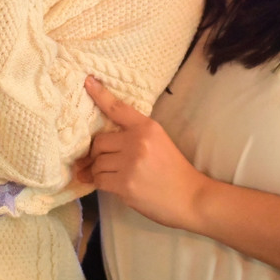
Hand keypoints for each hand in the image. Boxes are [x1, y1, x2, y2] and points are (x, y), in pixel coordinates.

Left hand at [81, 76, 205, 229]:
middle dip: (97, 154)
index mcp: (147, 127)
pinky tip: (111, 185)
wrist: (191, 198)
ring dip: (98, 171)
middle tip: (100, 162)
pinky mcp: (125, 185)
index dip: (100, 95)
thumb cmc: (174, 170)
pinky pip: (99, 180)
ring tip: (110, 176)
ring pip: (97, 163)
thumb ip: (134, 135)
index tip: (87, 81)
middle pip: (99, 142)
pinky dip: (100, 183)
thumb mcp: (159, 142)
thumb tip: (100, 141)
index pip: (118, 108)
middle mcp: (137, 142)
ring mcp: (131, 164)